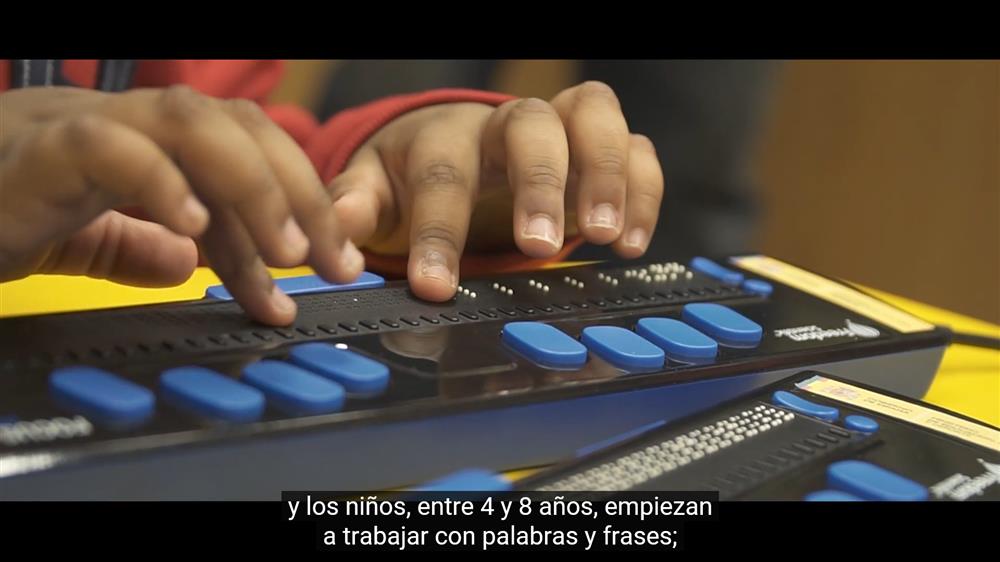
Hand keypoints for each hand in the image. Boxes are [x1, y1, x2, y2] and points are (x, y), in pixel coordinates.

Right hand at [0, 86, 361, 324]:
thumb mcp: (79, 235)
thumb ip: (135, 244)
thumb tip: (188, 261)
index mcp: (142, 139)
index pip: (243, 152)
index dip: (298, 204)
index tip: (333, 265)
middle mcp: (121, 122)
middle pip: (236, 126)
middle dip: (298, 193)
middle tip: (332, 262)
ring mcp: (79, 127)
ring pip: (191, 123)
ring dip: (254, 188)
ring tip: (287, 253)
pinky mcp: (38, 149)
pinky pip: (111, 148)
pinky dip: (162, 185)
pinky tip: (194, 236)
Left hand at [326, 81, 664, 300]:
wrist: (458, 147)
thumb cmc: (416, 175)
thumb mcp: (377, 190)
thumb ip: (356, 209)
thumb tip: (332, 244)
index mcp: (443, 136)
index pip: (443, 172)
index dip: (438, 229)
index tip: (436, 286)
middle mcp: (504, 124)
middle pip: (531, 124)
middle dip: (537, 183)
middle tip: (538, 246)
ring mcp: (560, 130)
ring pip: (594, 116)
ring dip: (605, 173)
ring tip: (603, 238)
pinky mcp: (601, 147)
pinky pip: (637, 148)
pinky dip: (644, 190)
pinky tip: (630, 244)